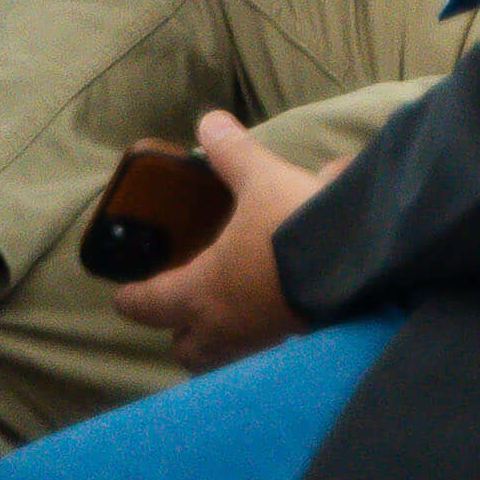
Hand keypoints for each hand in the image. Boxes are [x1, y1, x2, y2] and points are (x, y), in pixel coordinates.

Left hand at [107, 110, 330, 374]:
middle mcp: (223, 325)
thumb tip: (209, 123)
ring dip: (221, 340)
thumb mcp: (262, 179)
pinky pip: (266, 347)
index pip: (147, 304)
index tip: (123, 295)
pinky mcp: (296, 342)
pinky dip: (264, 333)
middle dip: (181, 332)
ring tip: (232, 315)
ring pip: (225, 356)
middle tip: (185, 309)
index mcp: (200, 289)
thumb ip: (232, 154)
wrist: (356, 264)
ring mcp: (260, 340)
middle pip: (186, 349)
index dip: (131, 298)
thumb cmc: (291, 227)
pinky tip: (281, 307)